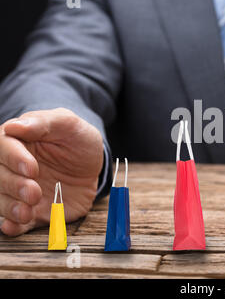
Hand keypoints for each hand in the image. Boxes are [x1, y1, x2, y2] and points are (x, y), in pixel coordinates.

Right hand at [0, 108, 103, 235]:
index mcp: (16, 141)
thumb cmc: (77, 139)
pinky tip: (16, 225)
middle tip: (34, 192)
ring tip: (27, 212)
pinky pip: (12, 221)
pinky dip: (11, 225)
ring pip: (1, 200)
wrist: (91, 165)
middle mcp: (11, 167)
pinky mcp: (29, 210)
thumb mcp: (68, 124)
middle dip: (14, 186)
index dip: (13, 158)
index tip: (31, 168)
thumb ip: (44, 123)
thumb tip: (15, 126)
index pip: (3, 147)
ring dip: (10, 208)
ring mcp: (19, 190)